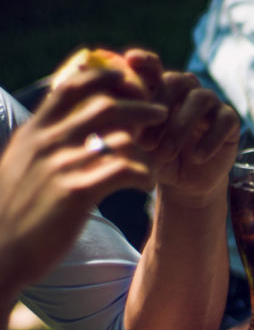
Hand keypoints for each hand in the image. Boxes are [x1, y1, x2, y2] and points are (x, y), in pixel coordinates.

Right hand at [0, 67, 166, 292]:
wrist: (1, 252)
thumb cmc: (15, 212)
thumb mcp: (20, 165)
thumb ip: (41, 143)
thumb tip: (62, 125)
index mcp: (34, 132)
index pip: (71, 86)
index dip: (104, 77)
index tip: (127, 78)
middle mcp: (47, 143)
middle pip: (106, 106)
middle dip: (140, 105)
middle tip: (162, 112)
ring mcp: (61, 166)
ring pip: (122, 139)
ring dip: (146, 147)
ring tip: (156, 159)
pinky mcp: (77, 193)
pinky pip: (126, 171)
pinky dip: (144, 175)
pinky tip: (147, 184)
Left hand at [129, 52, 239, 206]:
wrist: (185, 183)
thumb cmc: (155, 157)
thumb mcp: (136, 142)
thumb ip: (122, 121)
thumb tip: (99, 105)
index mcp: (161, 88)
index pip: (153, 67)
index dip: (144, 61)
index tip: (131, 59)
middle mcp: (187, 89)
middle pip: (175, 81)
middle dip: (159, 110)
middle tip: (145, 142)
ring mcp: (211, 103)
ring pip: (200, 99)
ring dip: (180, 127)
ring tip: (166, 154)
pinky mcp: (230, 120)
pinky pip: (224, 121)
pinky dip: (209, 140)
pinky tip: (197, 157)